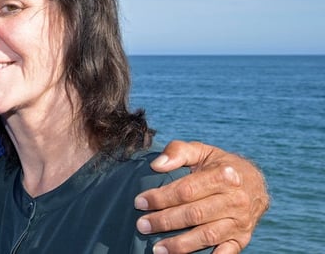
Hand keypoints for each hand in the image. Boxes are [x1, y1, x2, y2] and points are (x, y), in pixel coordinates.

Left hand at [134, 140, 269, 253]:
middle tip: (142, 225)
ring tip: (156, 248)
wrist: (255, 183)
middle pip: (194, 214)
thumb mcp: (202, 151)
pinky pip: (226, 253)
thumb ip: (178, 151)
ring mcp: (240, 222)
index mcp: (225, 176)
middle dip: (164, 221)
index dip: (161, 197)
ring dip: (180, 244)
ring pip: (207, 236)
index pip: (186, 190)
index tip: (139, 202)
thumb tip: (156, 165)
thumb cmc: (219, 166)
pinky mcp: (242, 238)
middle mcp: (235, 200)